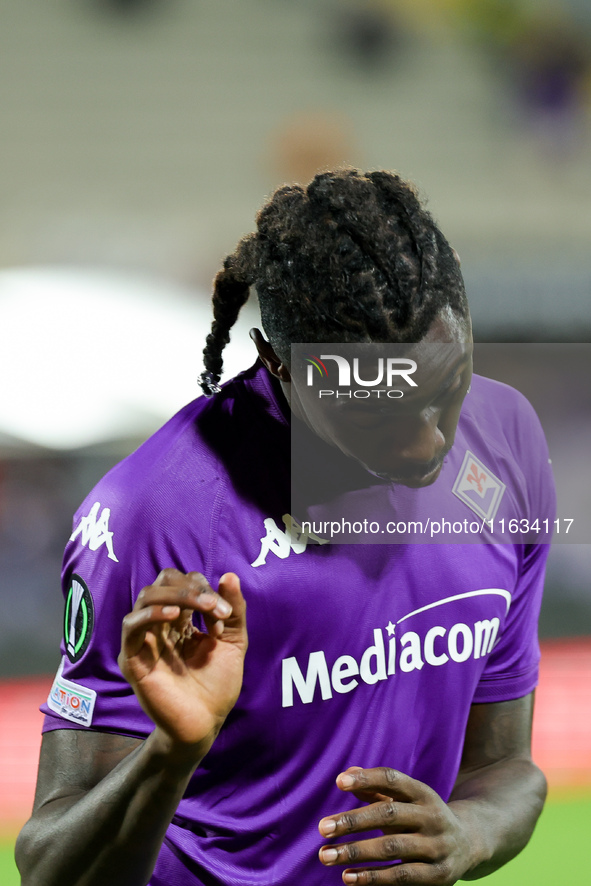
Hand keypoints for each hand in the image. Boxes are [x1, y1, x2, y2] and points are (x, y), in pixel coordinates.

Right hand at [118, 569, 246, 756]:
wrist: (206, 723)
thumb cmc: (218, 685)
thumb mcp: (234, 641)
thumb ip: (234, 609)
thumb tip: (230, 575)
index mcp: (183, 618)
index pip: (185, 582)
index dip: (206, 590)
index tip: (225, 617)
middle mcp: (161, 624)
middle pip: (164, 581)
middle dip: (192, 587)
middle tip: (215, 607)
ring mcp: (145, 639)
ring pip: (147, 596)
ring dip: (178, 595)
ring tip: (202, 607)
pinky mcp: (133, 658)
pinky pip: (131, 625)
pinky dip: (151, 613)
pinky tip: (173, 616)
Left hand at [318, 767, 474, 884]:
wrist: (470, 843)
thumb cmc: (423, 816)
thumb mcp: (406, 799)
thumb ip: (375, 788)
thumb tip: (345, 774)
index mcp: (423, 793)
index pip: (392, 779)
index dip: (366, 778)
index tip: (338, 782)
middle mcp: (432, 817)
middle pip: (388, 814)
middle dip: (353, 822)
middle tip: (322, 828)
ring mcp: (437, 847)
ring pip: (392, 848)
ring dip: (356, 852)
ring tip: (326, 855)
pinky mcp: (438, 875)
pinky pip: (401, 876)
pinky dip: (373, 878)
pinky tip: (348, 877)